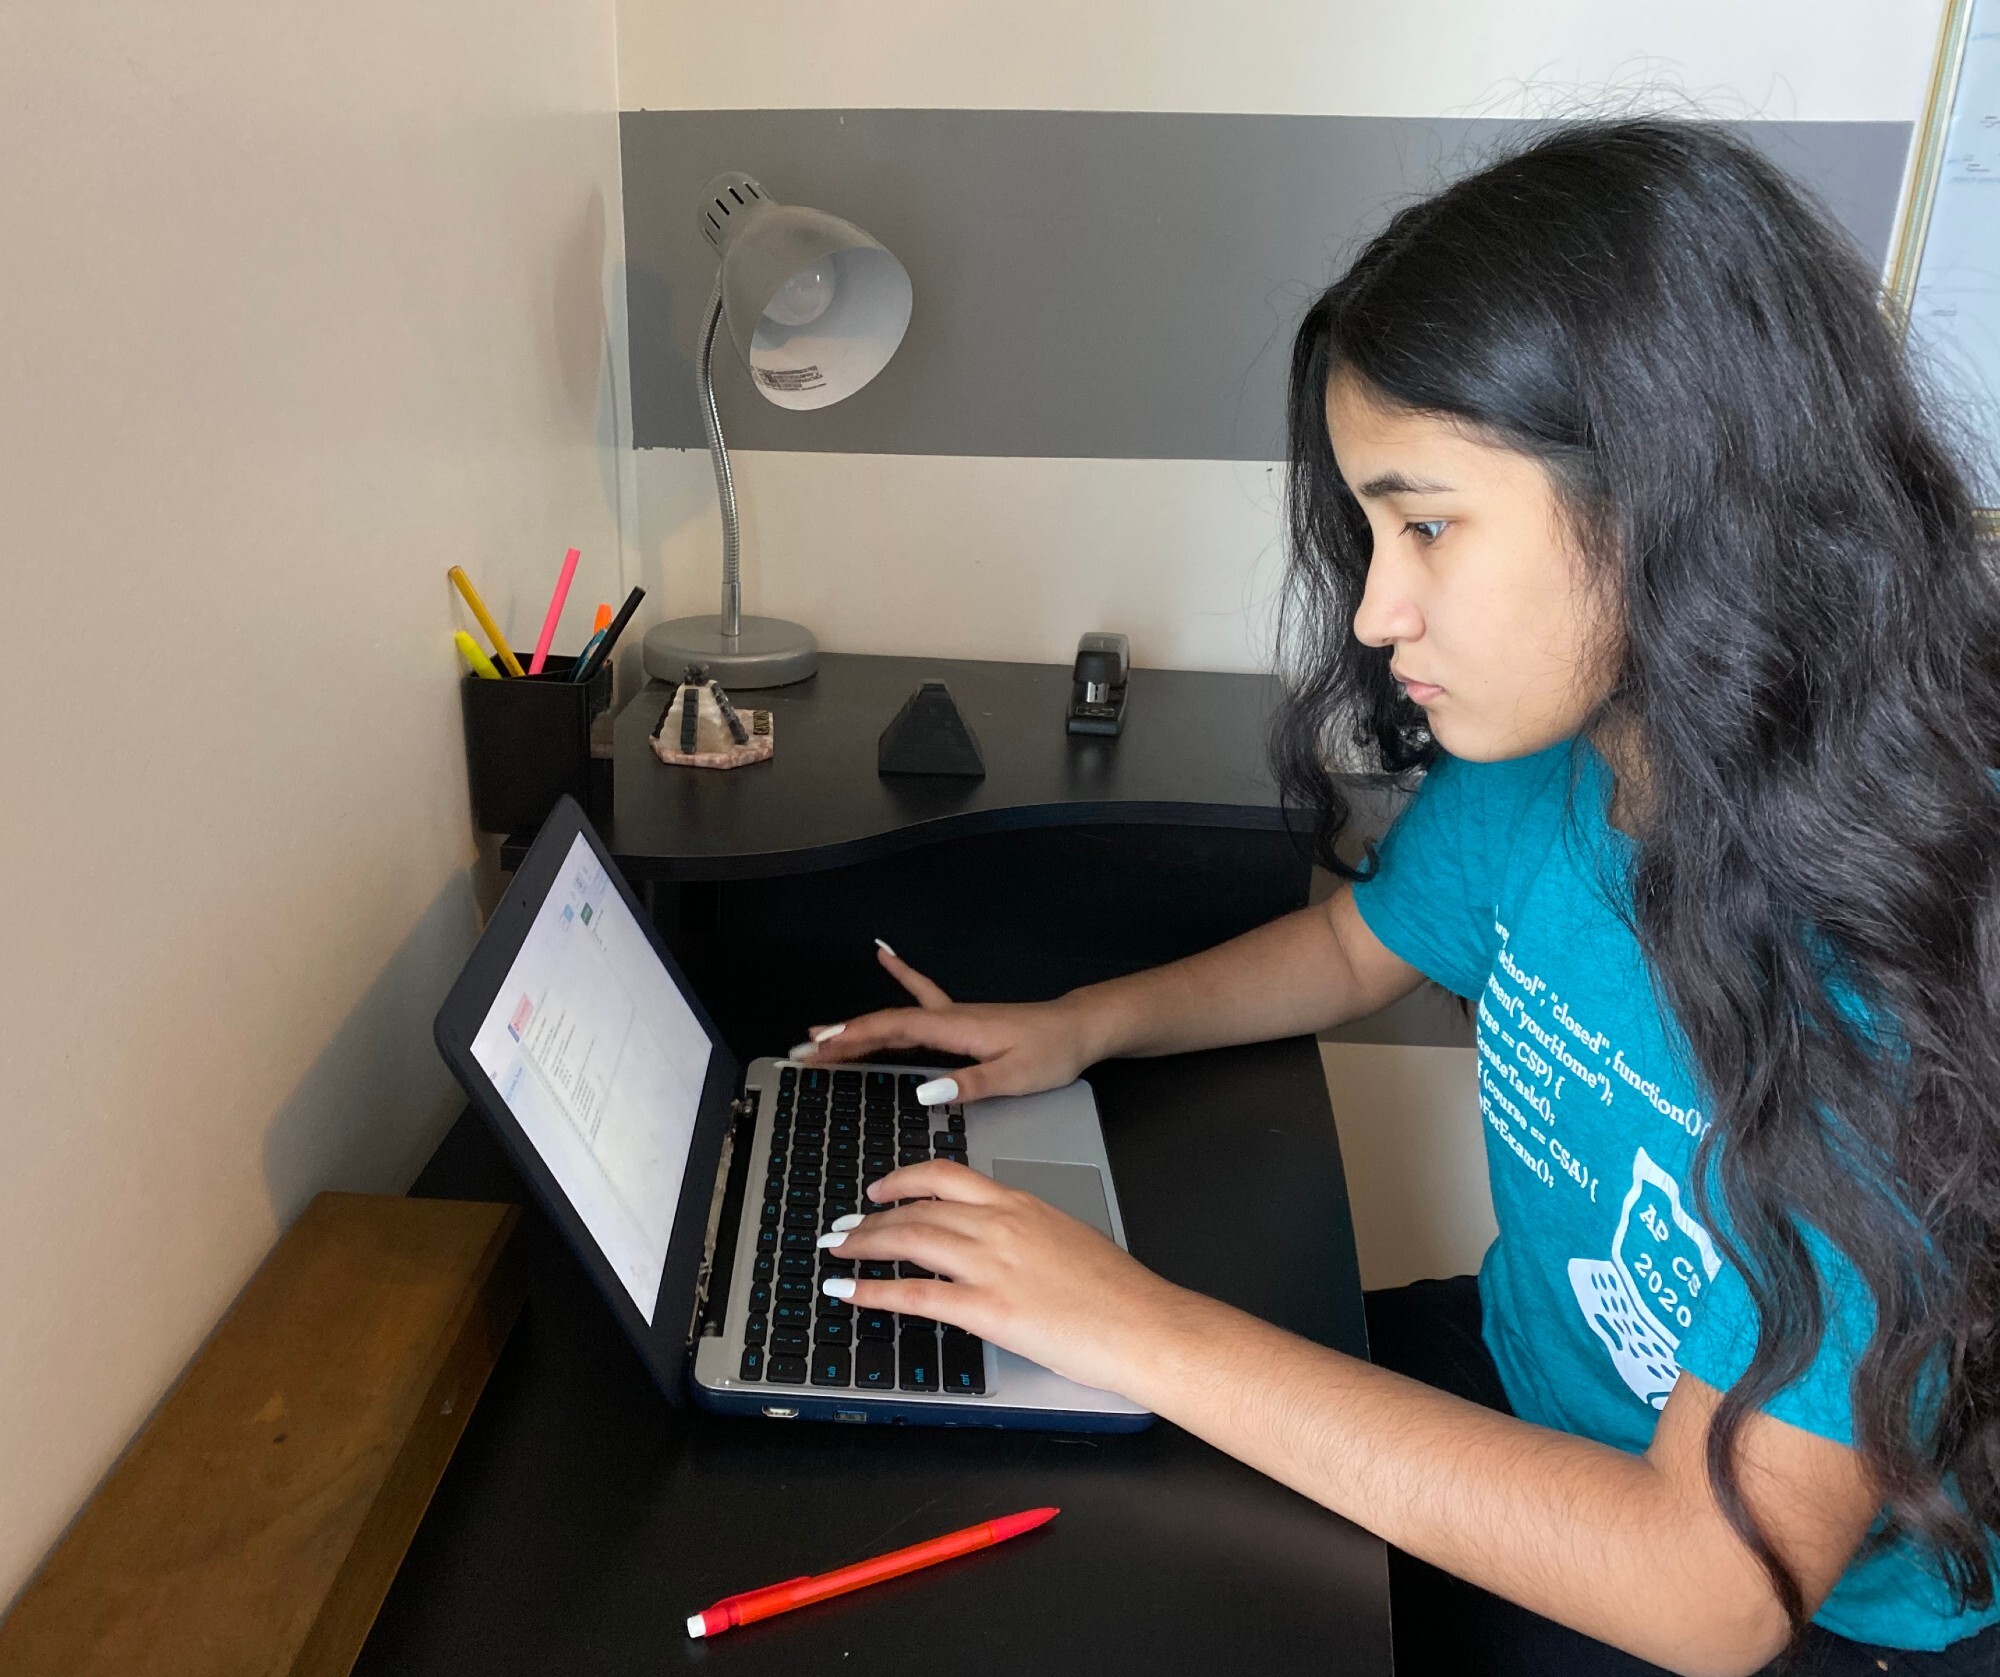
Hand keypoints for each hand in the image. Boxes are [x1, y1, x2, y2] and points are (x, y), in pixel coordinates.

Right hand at [798, 943, 1103, 1102]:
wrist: (1078, 1028)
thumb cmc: (1051, 1052)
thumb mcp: (1014, 1077)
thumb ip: (969, 1085)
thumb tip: (923, 1092)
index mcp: (955, 1029)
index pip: (892, 1031)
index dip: (852, 1039)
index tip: (818, 1049)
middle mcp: (948, 1017)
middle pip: (884, 1024)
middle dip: (841, 1037)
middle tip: (802, 1051)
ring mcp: (953, 1016)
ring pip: (895, 1017)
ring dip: (858, 1023)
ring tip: (821, 1031)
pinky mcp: (961, 1019)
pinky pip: (922, 995)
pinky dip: (901, 975)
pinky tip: (885, 956)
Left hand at [817, 1159, 1180, 1396]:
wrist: (1143, 1323)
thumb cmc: (1118, 1290)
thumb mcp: (1067, 1237)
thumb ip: (1027, 1233)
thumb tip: (1000, 1244)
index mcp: (1019, 1203)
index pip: (946, 1176)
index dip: (902, 1180)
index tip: (880, 1189)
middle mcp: (999, 1224)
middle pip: (916, 1208)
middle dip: (871, 1218)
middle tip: (843, 1227)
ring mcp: (991, 1264)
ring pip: (909, 1241)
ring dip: (864, 1246)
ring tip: (838, 1253)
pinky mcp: (988, 1308)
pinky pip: (916, 1294)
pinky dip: (875, 1292)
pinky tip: (851, 1293)